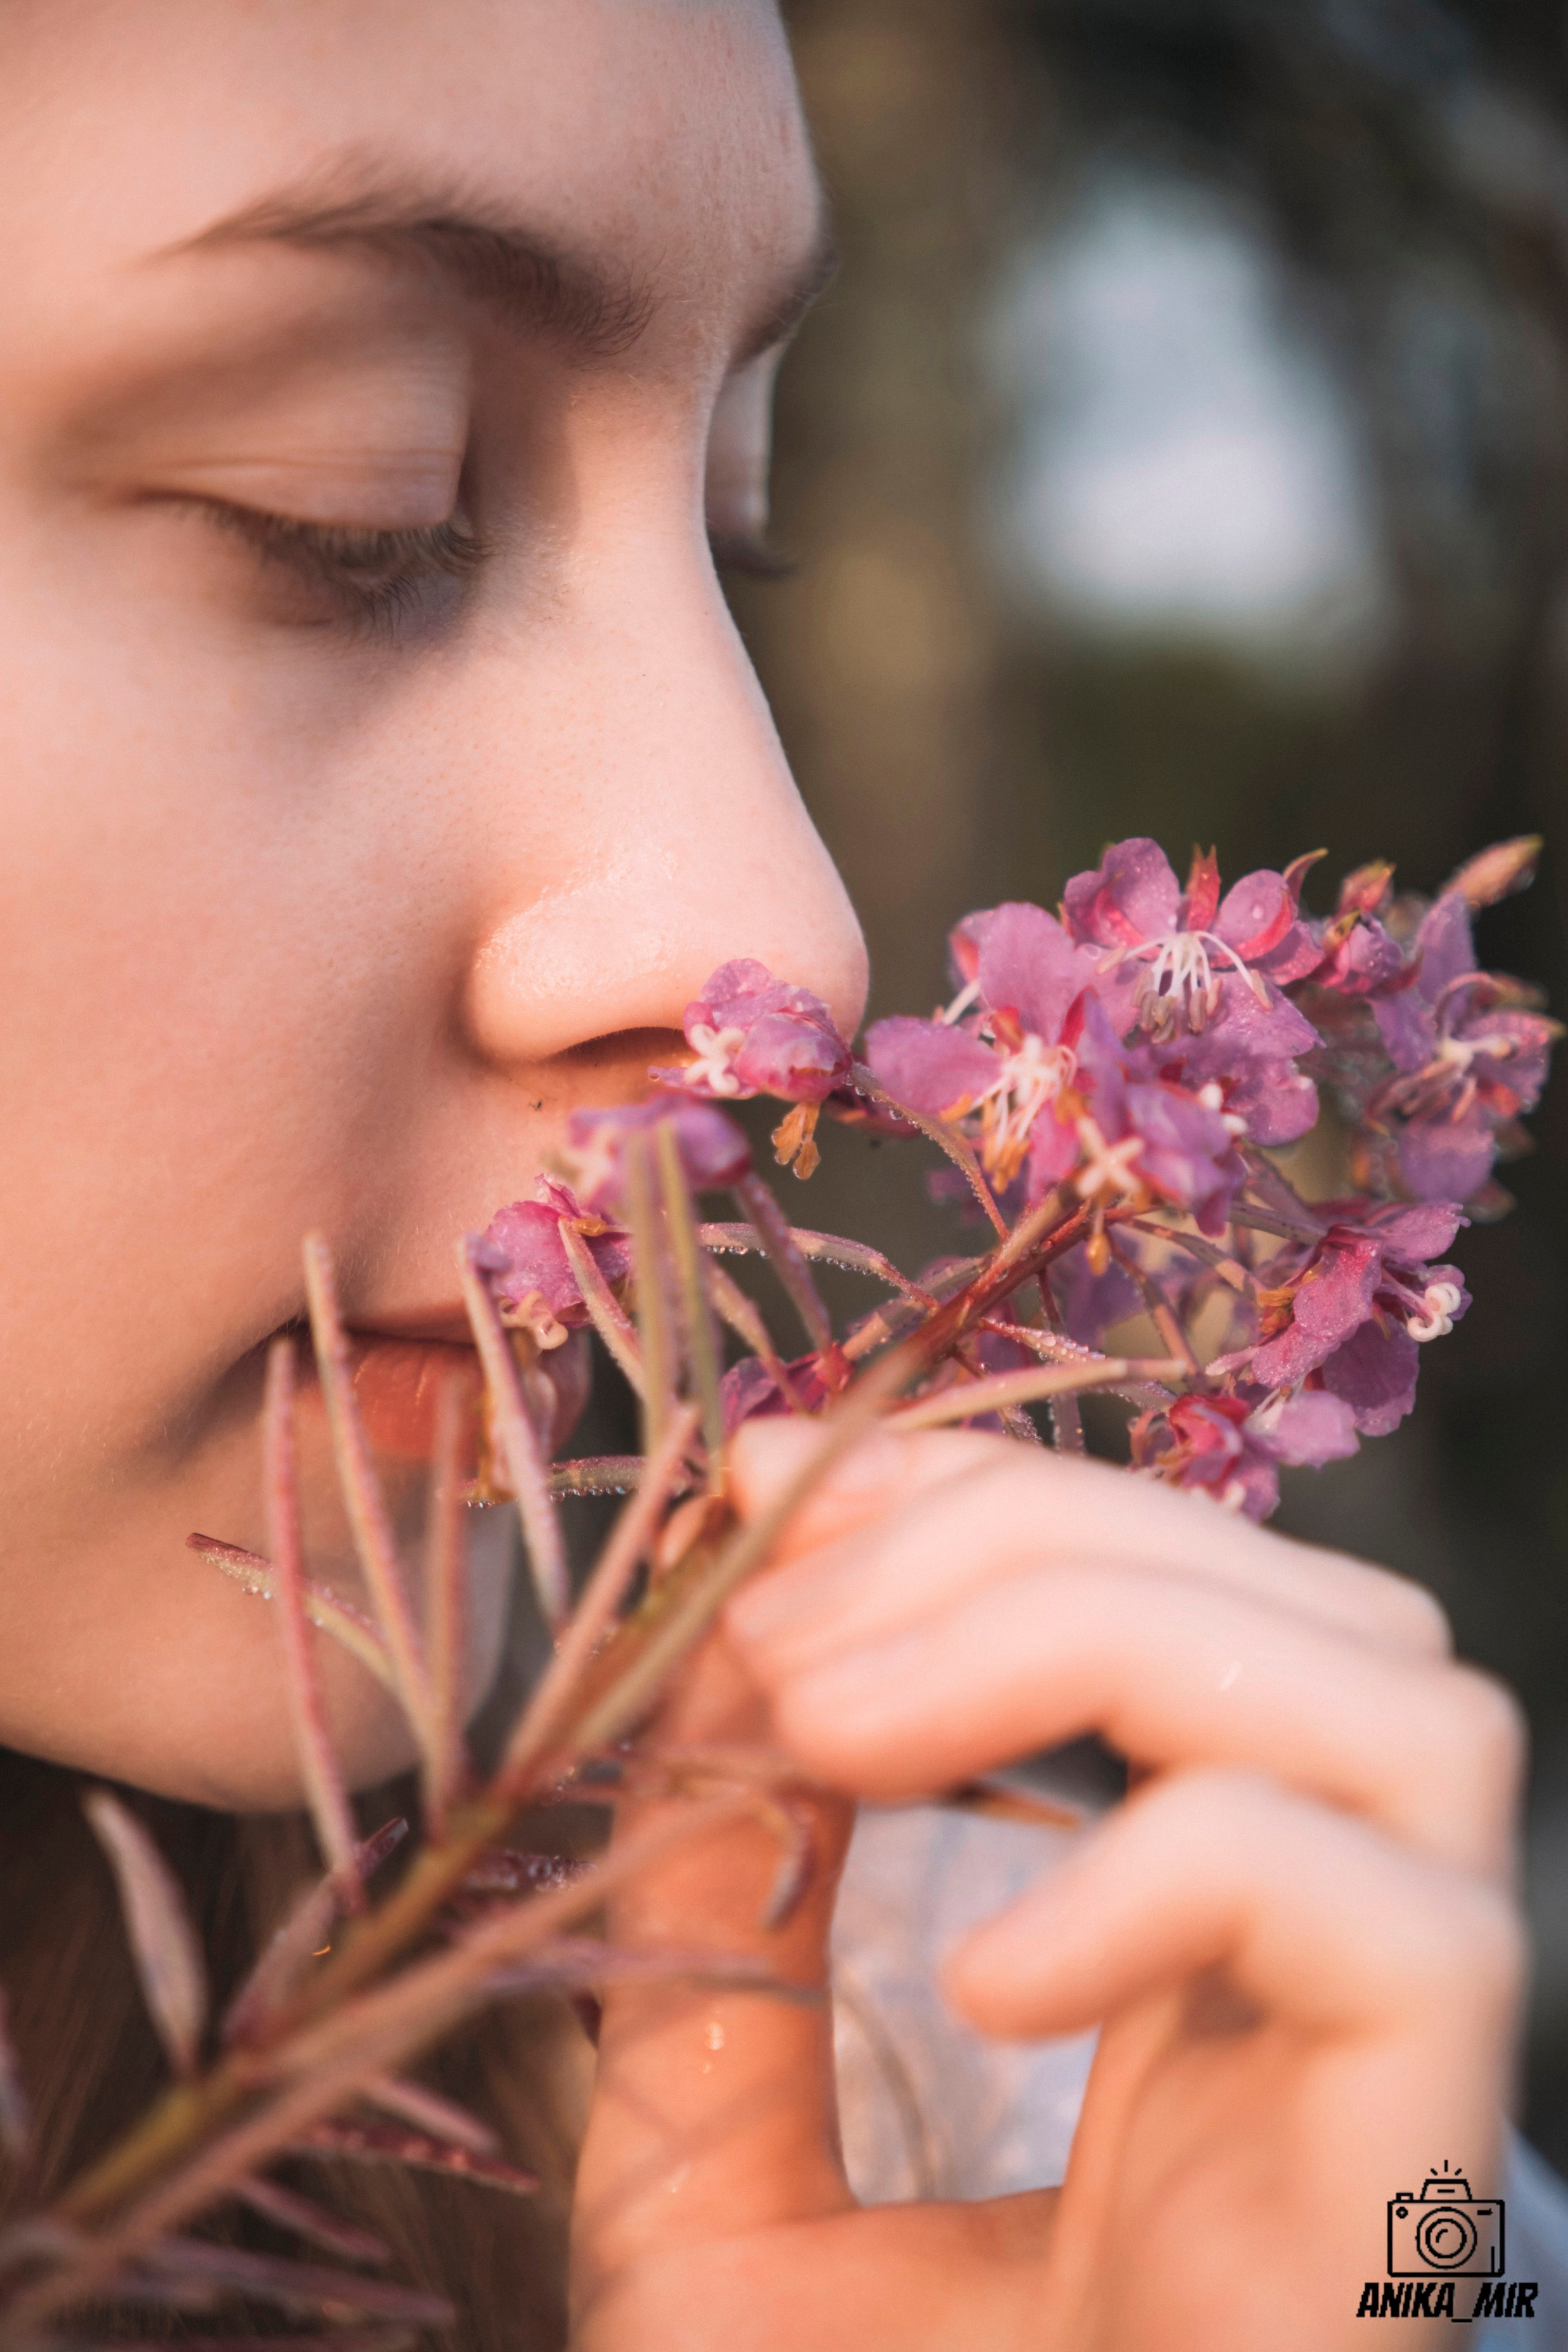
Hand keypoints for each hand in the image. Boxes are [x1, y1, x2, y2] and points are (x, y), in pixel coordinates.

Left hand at [569, 1420, 1525, 2349]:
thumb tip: (715, 1673)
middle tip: (782, 1633)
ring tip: (845, 1731)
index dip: (983, 1490)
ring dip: (1102, 1638)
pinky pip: (1401, 1924)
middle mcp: (1330, 1938)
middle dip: (1025, 1541)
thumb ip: (710, 1910)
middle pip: (1304, 1597)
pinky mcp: (1425, 2165)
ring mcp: (1400, 2049)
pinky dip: (1183, 1870)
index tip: (770, 1486)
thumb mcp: (704, 2143)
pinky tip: (983, 1976)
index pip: (1169, 1576)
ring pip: (1397, 1696)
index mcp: (1185, 1903)